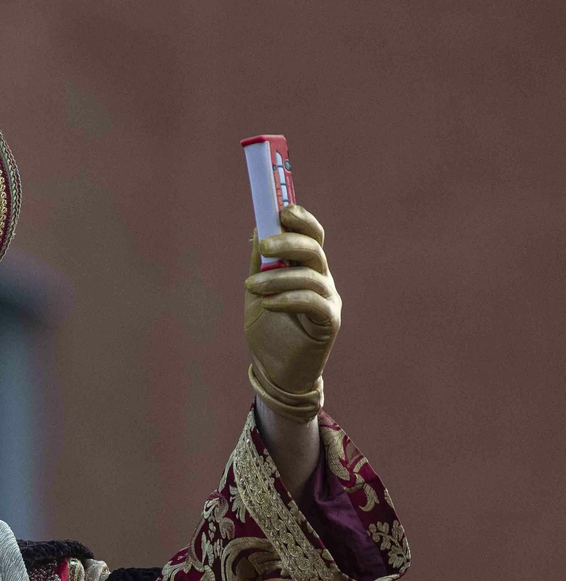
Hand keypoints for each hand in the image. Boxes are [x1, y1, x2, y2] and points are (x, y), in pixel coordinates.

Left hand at [243, 204, 340, 422]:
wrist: (274, 371)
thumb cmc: (268, 330)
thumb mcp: (257, 291)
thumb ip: (259, 263)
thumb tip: (256, 228)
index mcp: (306, 267)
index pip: (311, 234)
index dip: (300, 219)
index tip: (281, 209)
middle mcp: (322, 278)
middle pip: (314, 248)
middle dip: (289, 241)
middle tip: (263, 245)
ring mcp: (328, 300)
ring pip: (311, 276)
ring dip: (278, 277)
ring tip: (250, 286)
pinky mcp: (329, 322)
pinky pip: (313, 302)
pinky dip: (289, 298)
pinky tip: (268, 304)